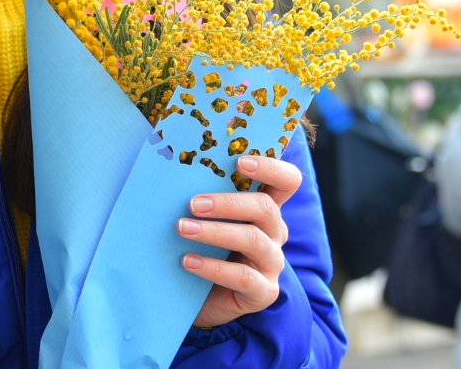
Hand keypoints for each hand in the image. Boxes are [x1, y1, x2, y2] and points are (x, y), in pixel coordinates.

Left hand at [177, 154, 302, 328]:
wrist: (200, 298)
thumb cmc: (203, 247)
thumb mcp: (207, 219)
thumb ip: (204, 196)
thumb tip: (173, 167)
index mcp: (266, 207)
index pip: (287, 181)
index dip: (271, 167)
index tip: (239, 162)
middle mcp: (275, 232)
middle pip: (266, 207)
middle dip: (228, 203)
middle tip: (193, 204)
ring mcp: (272, 263)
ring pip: (254, 240)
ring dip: (215, 232)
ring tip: (183, 228)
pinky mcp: (264, 292)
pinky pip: (244, 277)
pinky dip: (214, 267)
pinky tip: (188, 261)